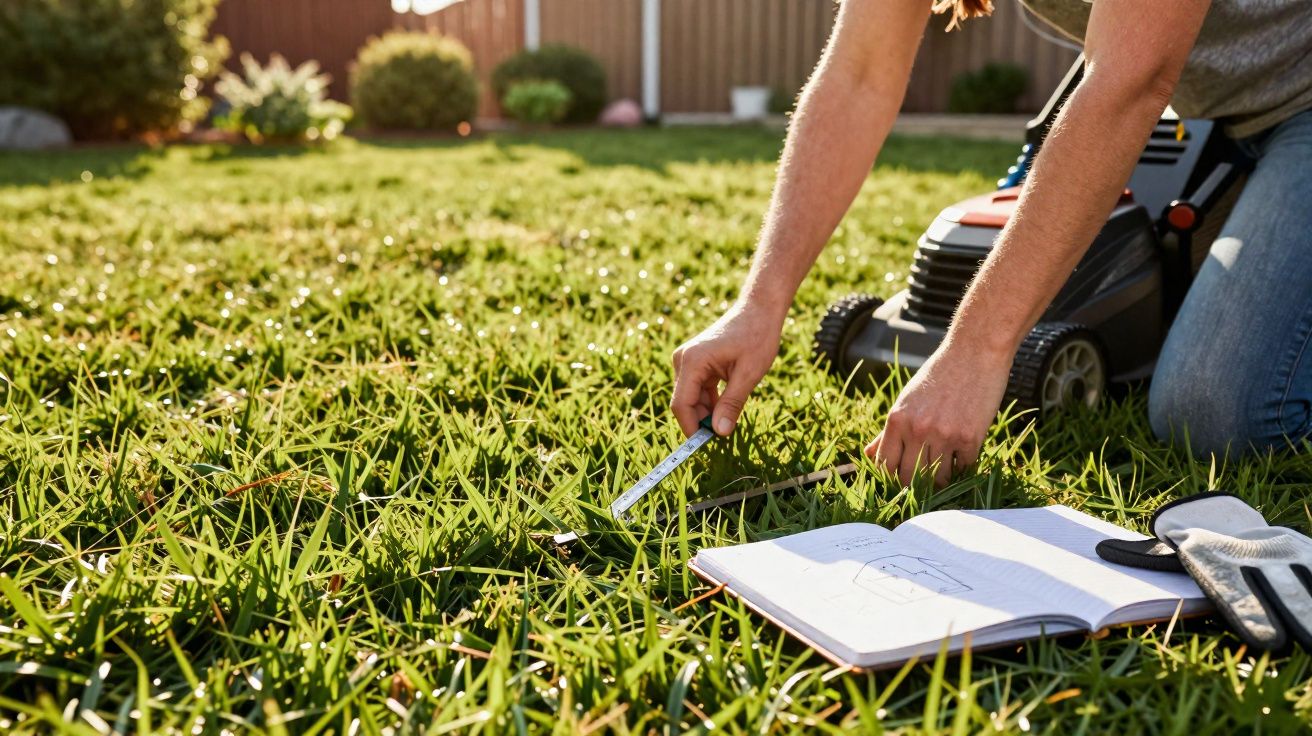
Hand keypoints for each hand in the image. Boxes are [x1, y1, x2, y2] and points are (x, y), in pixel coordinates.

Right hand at [671, 303, 782, 436]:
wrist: (759, 310)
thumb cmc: (756, 337)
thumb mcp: (748, 374)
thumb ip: (732, 404)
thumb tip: (720, 433)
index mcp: (692, 361)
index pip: (681, 405)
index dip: (691, 428)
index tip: (707, 446)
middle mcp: (684, 360)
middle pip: (684, 403)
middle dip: (701, 421)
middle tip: (725, 435)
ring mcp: (688, 360)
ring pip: (692, 398)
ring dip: (708, 412)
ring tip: (731, 418)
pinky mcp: (696, 362)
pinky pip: (698, 389)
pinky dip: (711, 401)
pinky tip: (728, 406)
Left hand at [865, 341, 1011, 486]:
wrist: (974, 352)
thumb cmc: (938, 375)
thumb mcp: (907, 400)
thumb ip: (889, 430)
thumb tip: (869, 455)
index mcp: (897, 420)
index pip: (885, 465)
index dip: (890, 478)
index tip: (898, 479)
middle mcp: (918, 430)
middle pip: (910, 478)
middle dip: (915, 486)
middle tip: (923, 483)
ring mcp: (945, 435)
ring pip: (938, 478)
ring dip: (941, 479)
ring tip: (944, 470)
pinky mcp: (970, 438)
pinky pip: (963, 468)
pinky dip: (962, 467)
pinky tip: (962, 456)